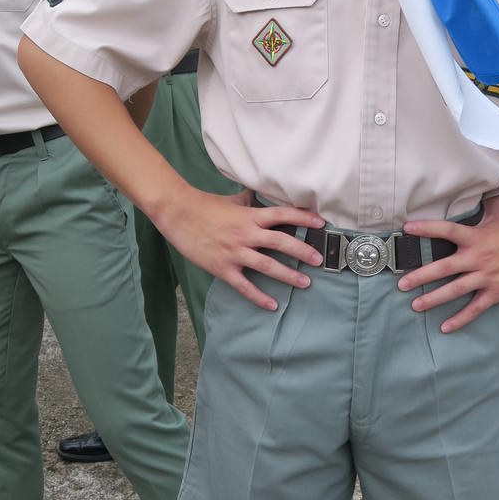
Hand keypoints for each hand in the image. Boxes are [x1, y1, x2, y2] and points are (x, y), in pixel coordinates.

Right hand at [158, 187, 323, 310]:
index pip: (283, 215)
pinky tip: (272, 305)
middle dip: (303, 251)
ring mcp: (235, 252)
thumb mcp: (232, 200)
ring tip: (305, 283)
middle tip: (319, 259)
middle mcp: (246, 234)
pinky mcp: (223, 268)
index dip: (304, 218)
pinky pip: (245, 286)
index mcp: (250, 216)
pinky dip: (259, 297)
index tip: (321, 223)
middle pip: (282, 242)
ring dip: (289, 275)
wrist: (178, 213)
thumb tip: (261, 194)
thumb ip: (250, 201)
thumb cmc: (204, 205)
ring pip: (268, 266)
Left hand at [397, 194, 498, 331]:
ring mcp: (487, 276)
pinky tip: (446, 327)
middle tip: (401, 284)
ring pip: (455, 290)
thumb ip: (483, 202)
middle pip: (442, 268)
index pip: (445, 230)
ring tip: (415, 305)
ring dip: (433, 299)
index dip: (425, 229)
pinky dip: (460, 319)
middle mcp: (478, 257)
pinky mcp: (498, 291)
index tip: (406, 229)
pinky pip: (476, 307)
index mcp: (476, 236)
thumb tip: (474, 191)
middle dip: (419, 276)